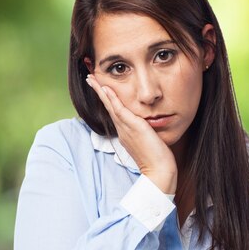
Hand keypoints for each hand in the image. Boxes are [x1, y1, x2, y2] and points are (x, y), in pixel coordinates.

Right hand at [86, 75, 176, 194]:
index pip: (114, 112)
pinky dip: (112, 99)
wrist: (159, 171)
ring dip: (101, 91)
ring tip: (92, 79)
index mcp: (125, 133)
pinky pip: (120, 110)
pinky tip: (106, 89)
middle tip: (89, 78)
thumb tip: (148, 128)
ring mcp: (126, 129)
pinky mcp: (133, 128)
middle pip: (108, 107)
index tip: (101, 88)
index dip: (107, 100)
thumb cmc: (157, 160)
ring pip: (111, 106)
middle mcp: (122, 130)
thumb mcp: (149, 142)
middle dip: (99, 92)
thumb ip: (145, 133)